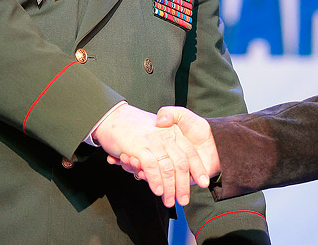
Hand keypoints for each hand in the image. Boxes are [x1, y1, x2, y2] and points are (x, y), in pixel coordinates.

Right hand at [94, 103, 208, 206]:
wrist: (113, 116)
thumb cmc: (134, 125)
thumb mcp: (158, 127)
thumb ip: (169, 140)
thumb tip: (175, 162)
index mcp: (173, 132)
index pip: (190, 153)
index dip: (198, 168)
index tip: (203, 182)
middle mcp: (165, 136)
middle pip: (181, 163)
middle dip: (183, 185)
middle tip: (184, 200)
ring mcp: (153, 142)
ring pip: (167, 168)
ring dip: (170, 187)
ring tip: (170, 201)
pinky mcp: (139, 146)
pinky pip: (151, 166)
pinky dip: (156, 180)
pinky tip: (158, 190)